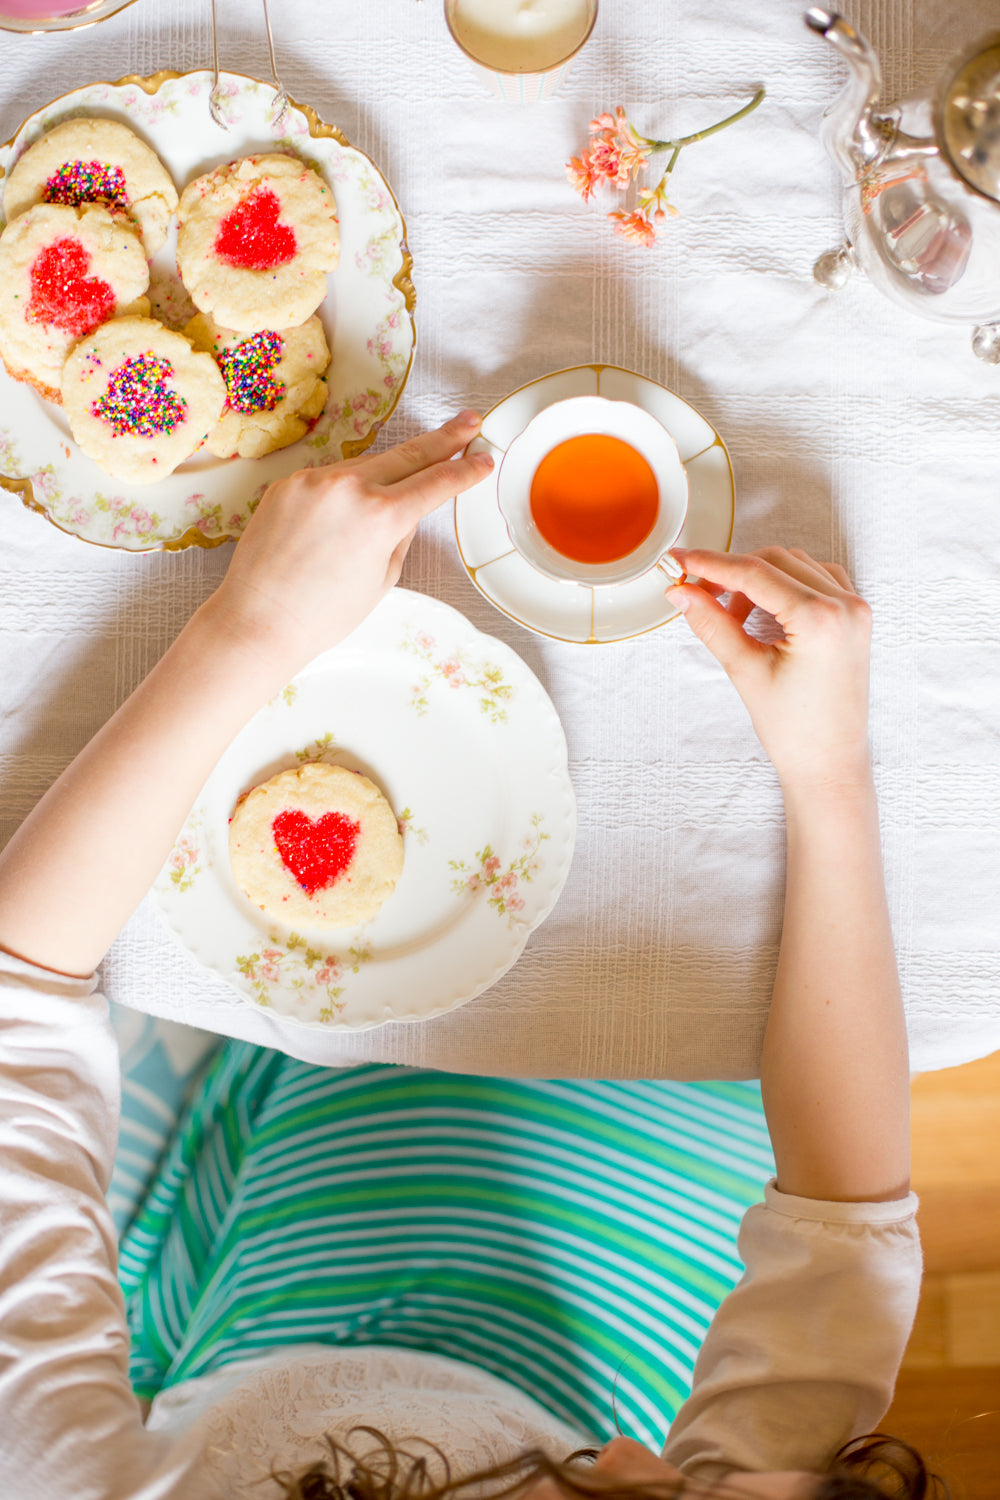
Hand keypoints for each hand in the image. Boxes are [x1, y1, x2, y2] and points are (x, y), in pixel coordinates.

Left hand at [204, 409, 492, 679]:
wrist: (258, 619)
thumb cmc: (321, 614)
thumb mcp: (382, 578)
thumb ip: (400, 534)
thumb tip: (406, 509)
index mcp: (381, 516)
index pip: (436, 483)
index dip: (465, 469)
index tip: (482, 459)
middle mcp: (348, 488)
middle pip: (408, 454)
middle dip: (443, 439)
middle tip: (469, 422)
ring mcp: (314, 481)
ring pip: (366, 465)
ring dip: (389, 469)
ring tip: (404, 482)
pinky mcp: (288, 483)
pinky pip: (330, 478)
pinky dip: (346, 488)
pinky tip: (346, 512)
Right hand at [668, 546, 872, 792]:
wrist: (829, 763)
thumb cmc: (794, 729)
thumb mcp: (744, 671)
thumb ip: (711, 623)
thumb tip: (681, 591)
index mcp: (821, 619)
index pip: (755, 573)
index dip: (711, 564)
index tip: (679, 561)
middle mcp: (845, 606)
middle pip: (775, 561)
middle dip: (733, 574)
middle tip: (699, 594)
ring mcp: (855, 610)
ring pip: (795, 566)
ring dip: (758, 580)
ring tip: (734, 617)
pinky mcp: (855, 618)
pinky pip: (817, 579)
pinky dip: (785, 586)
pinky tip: (765, 613)